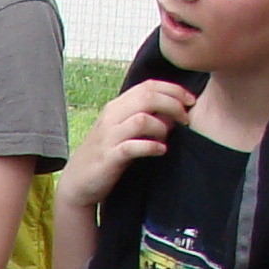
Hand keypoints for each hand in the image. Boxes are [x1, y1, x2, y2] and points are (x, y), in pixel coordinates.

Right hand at [60, 78, 196, 211]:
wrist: (77, 182)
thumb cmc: (106, 155)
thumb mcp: (123, 130)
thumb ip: (145, 118)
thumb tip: (174, 113)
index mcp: (116, 106)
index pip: (149, 86)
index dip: (174, 89)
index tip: (190, 101)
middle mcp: (111, 117)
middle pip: (148, 97)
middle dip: (174, 104)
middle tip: (186, 119)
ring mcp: (109, 137)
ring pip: (142, 119)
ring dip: (162, 126)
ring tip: (167, 137)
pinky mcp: (109, 157)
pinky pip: (134, 146)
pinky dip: (152, 146)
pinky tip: (160, 150)